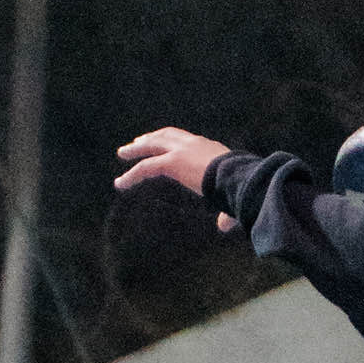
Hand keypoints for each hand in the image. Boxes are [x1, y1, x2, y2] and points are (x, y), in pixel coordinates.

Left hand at [115, 127, 237, 226]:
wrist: (240, 178)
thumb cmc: (242, 186)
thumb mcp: (233, 195)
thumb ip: (226, 212)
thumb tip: (225, 227)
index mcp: (210, 148)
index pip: (187, 140)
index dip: (172, 141)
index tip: (163, 144)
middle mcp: (194, 144)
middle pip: (167, 135)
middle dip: (150, 138)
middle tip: (136, 143)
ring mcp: (182, 151)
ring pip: (153, 146)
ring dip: (136, 149)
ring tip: (122, 153)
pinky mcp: (172, 162)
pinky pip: (146, 167)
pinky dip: (132, 175)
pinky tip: (120, 183)